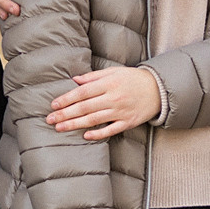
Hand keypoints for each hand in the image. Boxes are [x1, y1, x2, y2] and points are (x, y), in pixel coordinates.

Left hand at [46, 67, 160, 139]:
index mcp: (109, 83)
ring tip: (60, 128)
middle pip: (85, 107)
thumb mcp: (114, 72)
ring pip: (94, 120)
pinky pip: (110, 130)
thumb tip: (75, 80)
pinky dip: (98, 133)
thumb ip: (94, 76)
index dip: (67, 99)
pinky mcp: (128, 122)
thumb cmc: (133, 79)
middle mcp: (114, 98)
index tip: (54, 105)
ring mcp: (121, 111)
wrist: (159, 89)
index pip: (83, 92)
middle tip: (50, 119)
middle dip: (65, 114)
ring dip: (75, 124)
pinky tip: (85, 135)